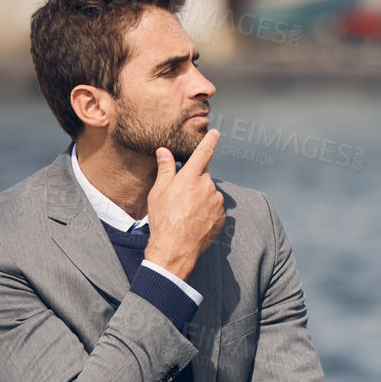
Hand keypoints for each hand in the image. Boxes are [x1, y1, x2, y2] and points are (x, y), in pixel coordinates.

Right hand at [144, 129, 223, 281]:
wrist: (175, 248)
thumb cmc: (163, 219)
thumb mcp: (159, 192)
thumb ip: (165, 169)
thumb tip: (164, 151)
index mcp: (191, 178)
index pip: (203, 153)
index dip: (210, 141)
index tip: (216, 133)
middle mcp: (207, 187)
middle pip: (203, 176)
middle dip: (194, 181)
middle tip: (180, 195)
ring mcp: (216, 202)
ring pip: (209, 192)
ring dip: (201, 197)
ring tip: (185, 211)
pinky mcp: (221, 216)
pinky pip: (214, 207)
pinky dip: (206, 210)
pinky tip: (194, 219)